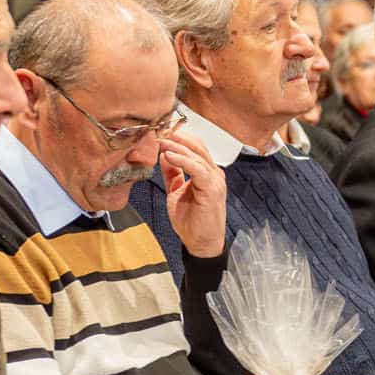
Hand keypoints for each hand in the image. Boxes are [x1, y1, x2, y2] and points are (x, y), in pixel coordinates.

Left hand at [157, 129, 226, 257]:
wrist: (201, 244)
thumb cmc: (192, 222)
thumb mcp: (176, 191)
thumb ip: (172, 173)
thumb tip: (164, 155)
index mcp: (207, 173)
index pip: (195, 148)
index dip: (179, 138)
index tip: (160, 131)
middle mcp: (214, 173)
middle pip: (197, 146)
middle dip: (177, 137)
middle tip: (159, 129)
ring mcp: (215, 180)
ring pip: (197, 155)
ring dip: (177, 146)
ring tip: (161, 140)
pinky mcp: (212, 189)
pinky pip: (197, 169)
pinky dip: (183, 160)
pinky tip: (168, 155)